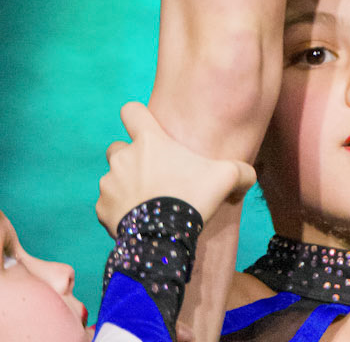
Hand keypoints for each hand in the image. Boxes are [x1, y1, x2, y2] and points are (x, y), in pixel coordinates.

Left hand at [96, 102, 255, 235]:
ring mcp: (109, 182)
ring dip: (124, 187)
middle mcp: (123, 156)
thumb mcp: (225, 178)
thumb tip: (248, 177)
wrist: (164, 238)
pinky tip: (136, 222)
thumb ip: (240, 172)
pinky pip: (107, 206)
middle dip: (130, 159)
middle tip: (150, 177)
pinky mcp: (101, 209)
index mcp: (148, 140)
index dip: (137, 117)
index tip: (146, 130)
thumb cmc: (192, 199)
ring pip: (112, 178)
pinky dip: (117, 212)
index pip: (130, 110)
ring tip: (145, 205)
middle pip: (118, 147)